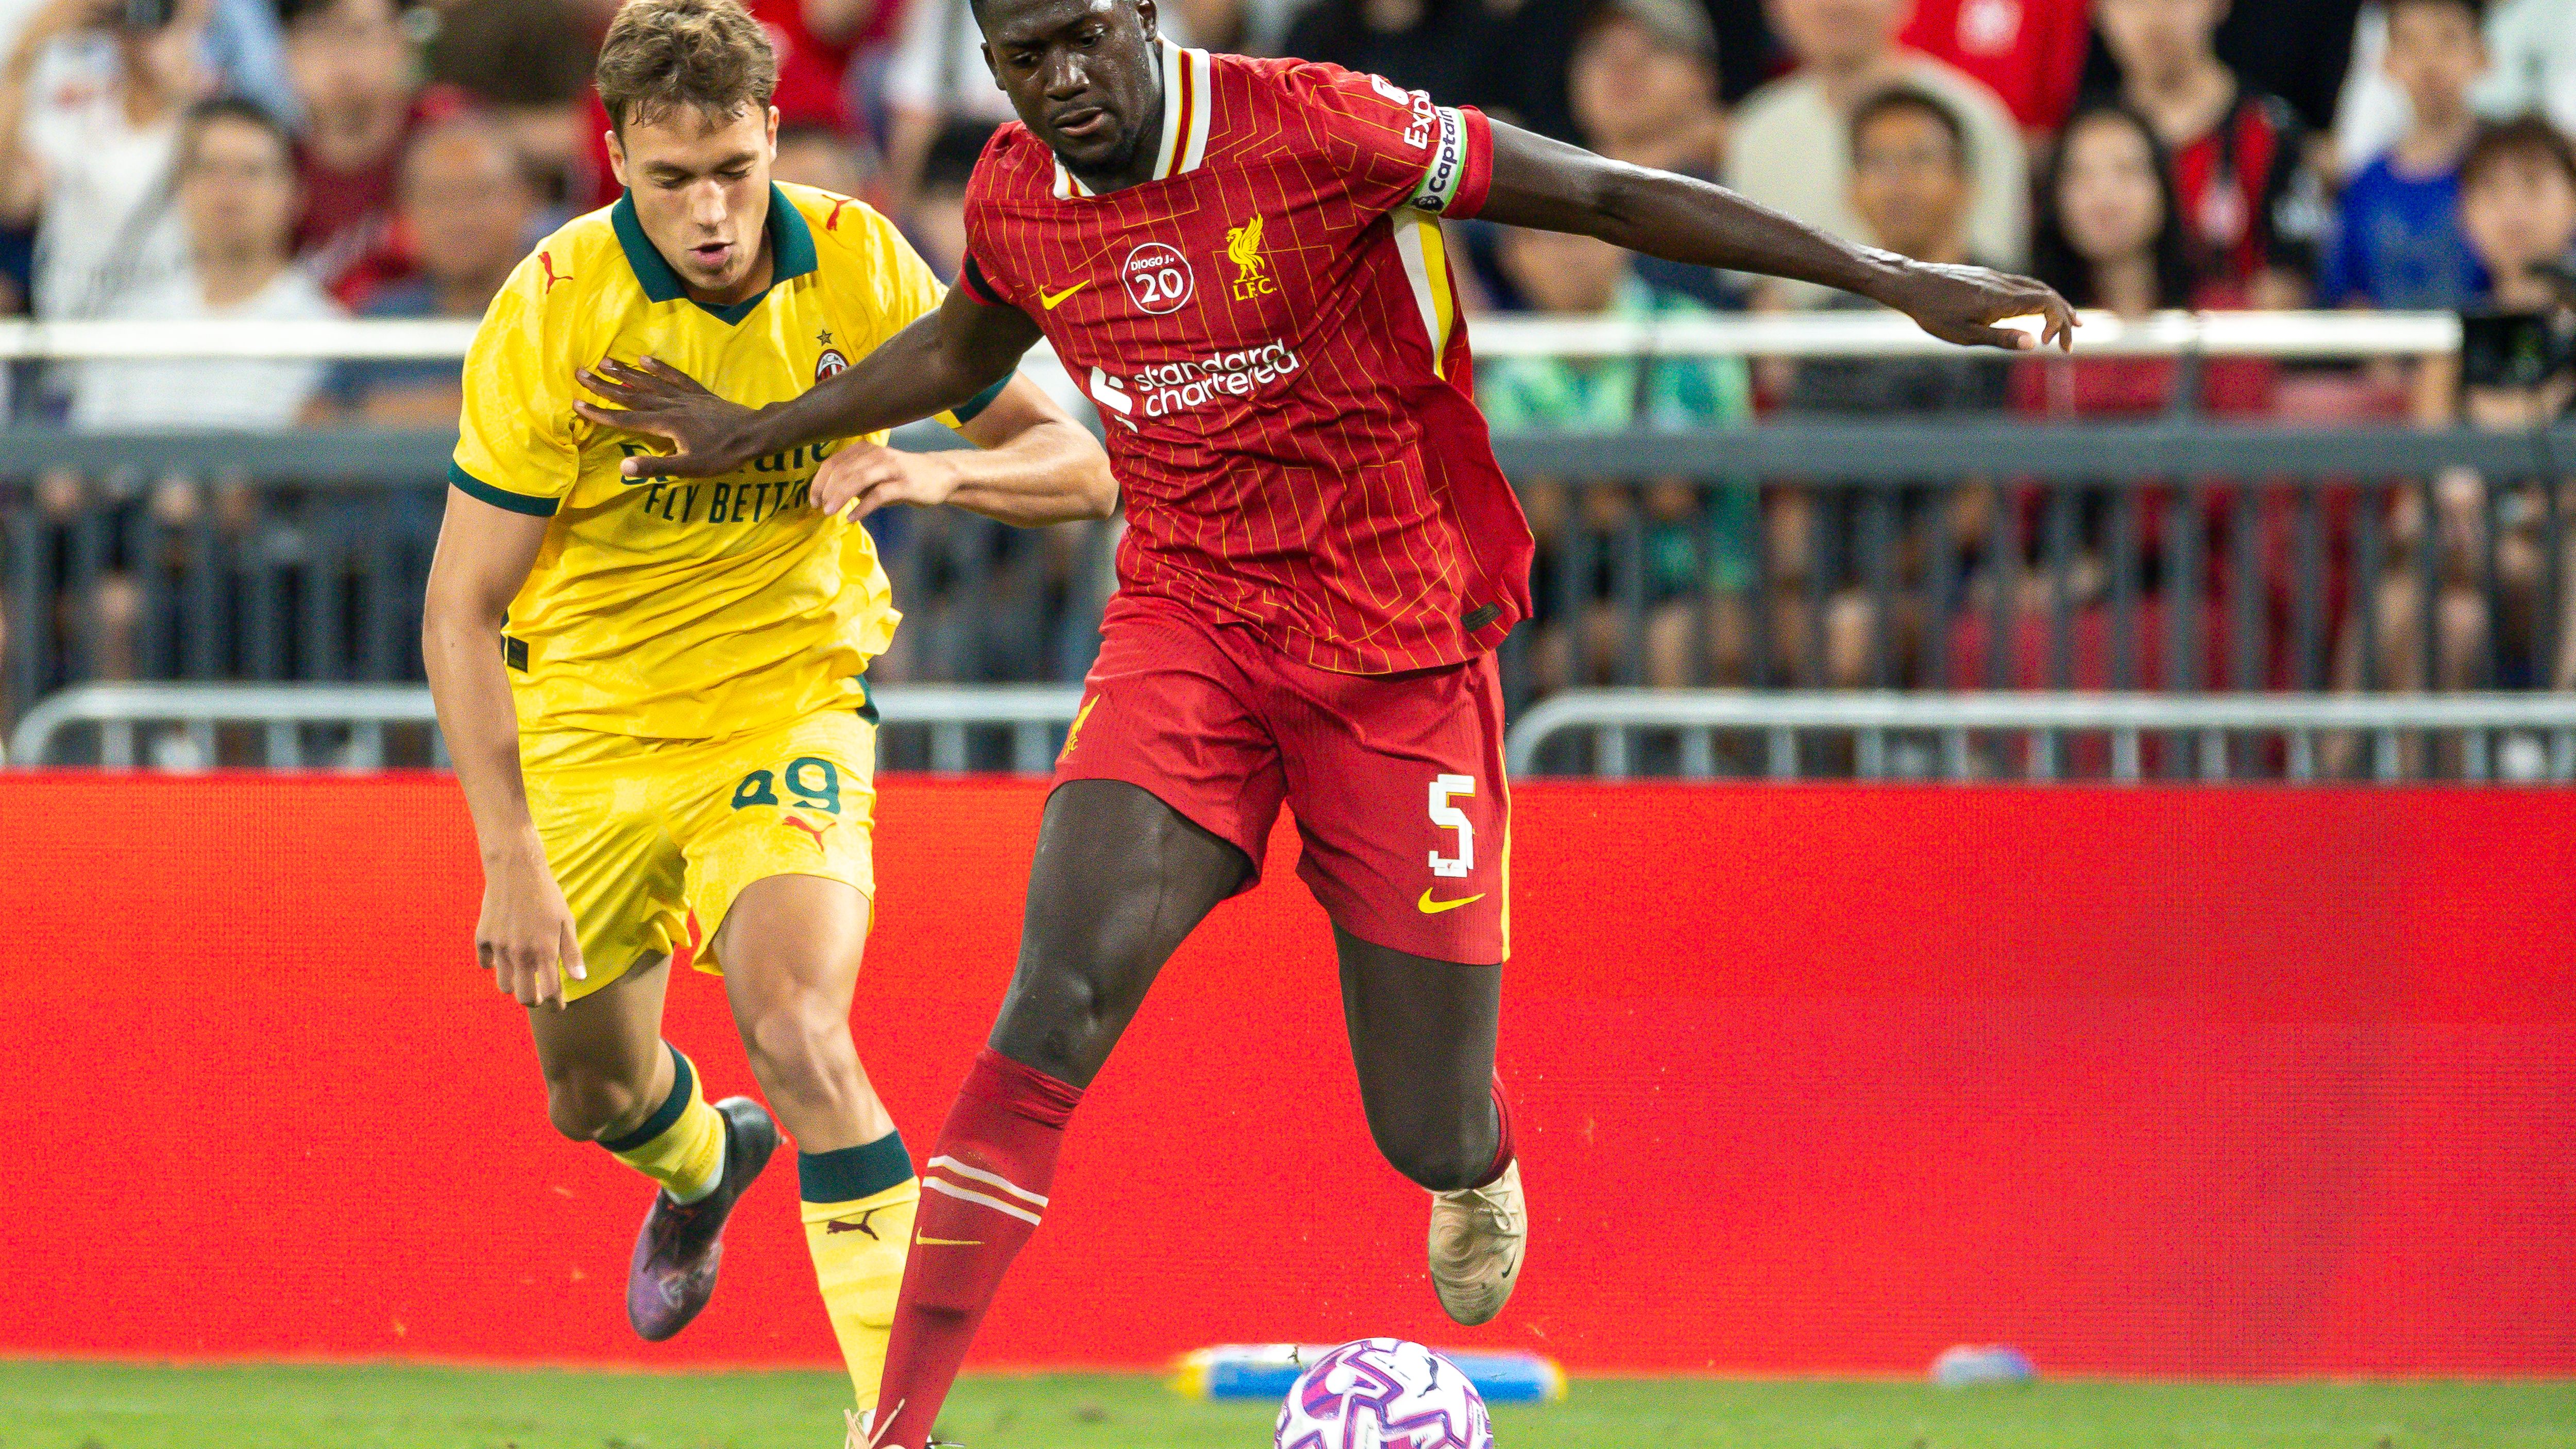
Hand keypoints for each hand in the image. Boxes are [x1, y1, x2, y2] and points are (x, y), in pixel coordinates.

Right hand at [476, 847, 585, 1009]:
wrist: (516, 870)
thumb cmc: (547, 895)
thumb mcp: (566, 921)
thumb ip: (572, 952)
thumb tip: (579, 979)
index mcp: (544, 951)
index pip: (550, 992)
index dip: (556, 1003)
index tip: (559, 1005)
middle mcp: (520, 953)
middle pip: (524, 997)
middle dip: (533, 1000)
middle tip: (539, 994)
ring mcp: (499, 946)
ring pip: (503, 985)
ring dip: (514, 984)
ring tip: (522, 975)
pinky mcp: (482, 937)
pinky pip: (484, 963)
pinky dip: (492, 965)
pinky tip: (502, 957)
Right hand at [571, 357, 764, 480]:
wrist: (754, 433)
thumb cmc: (723, 455)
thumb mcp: (690, 468)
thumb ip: (656, 467)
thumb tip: (622, 468)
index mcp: (665, 424)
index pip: (625, 419)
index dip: (599, 413)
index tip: (576, 403)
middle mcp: (670, 405)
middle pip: (631, 395)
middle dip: (604, 386)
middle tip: (580, 373)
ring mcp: (684, 396)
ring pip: (648, 382)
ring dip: (625, 373)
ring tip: (604, 361)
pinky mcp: (698, 393)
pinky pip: (674, 377)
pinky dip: (658, 367)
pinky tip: (644, 358)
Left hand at [811, 441, 961, 519]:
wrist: (941, 475)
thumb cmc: (902, 476)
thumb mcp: (875, 473)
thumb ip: (854, 479)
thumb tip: (827, 496)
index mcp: (865, 450)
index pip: (833, 463)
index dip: (819, 482)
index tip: (813, 500)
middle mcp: (876, 454)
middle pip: (842, 471)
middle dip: (827, 490)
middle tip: (820, 508)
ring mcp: (891, 468)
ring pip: (858, 479)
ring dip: (840, 497)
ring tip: (829, 512)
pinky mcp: (904, 484)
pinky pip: (878, 495)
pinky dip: (862, 507)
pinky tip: (851, 518)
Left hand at [1876, 258, 2078, 351]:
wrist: (1911, 284)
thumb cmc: (1934, 313)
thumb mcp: (1965, 335)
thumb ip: (2001, 338)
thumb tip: (2033, 344)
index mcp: (2002, 299)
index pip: (2046, 303)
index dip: (2058, 323)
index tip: (2050, 345)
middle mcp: (2003, 284)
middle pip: (2047, 294)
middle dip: (2064, 316)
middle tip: (2071, 341)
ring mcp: (1996, 277)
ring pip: (2035, 287)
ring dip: (2054, 305)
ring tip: (2066, 323)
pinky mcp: (1987, 276)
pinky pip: (2021, 284)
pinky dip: (2037, 297)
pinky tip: (2035, 308)